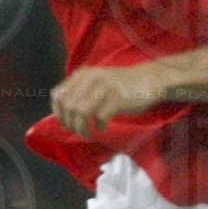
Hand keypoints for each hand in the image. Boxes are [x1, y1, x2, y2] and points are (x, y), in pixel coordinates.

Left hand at [50, 61, 165, 134]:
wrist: (149, 79)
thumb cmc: (120, 86)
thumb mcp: (96, 83)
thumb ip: (79, 93)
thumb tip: (62, 115)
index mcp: (82, 75)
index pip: (58, 96)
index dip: (59, 113)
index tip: (66, 124)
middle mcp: (90, 78)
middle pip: (69, 106)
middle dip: (71, 124)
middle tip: (79, 132)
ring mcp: (104, 87)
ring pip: (81, 112)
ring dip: (82, 127)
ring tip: (88, 133)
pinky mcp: (118, 98)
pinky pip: (100, 117)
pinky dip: (99, 125)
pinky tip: (103, 126)